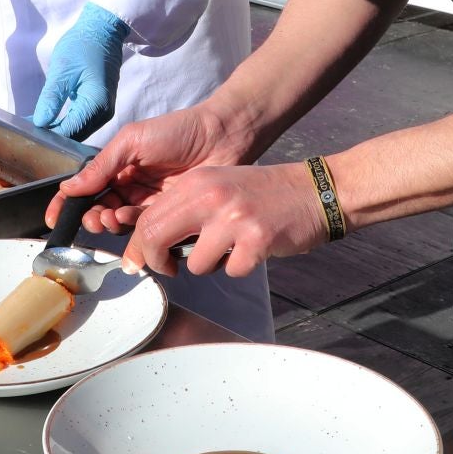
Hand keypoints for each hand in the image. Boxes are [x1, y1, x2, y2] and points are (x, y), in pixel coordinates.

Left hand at [32, 4, 128, 140]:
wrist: (102, 32)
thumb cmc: (82, 45)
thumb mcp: (62, 70)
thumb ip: (51, 98)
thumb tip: (40, 123)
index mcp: (96, 104)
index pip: (68, 131)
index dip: (47, 135)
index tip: (26, 135)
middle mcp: (103, 113)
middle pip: (74, 135)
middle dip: (51, 135)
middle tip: (24, 132)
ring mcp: (103, 111)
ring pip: (77, 131)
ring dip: (56, 130)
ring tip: (32, 127)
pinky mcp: (99, 107)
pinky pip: (80, 122)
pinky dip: (64, 123)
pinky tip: (46, 120)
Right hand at [46, 100, 252, 234]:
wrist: (222, 136)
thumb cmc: (177, 131)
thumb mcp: (132, 141)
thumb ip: (101, 166)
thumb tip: (69, 188)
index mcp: (117, 166)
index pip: (85, 188)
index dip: (67, 204)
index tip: (54, 218)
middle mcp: (131, 187)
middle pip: (100, 210)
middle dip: (93, 217)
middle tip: (97, 217)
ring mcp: (150, 203)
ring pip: (122, 224)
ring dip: (113, 224)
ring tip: (117, 217)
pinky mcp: (171, 217)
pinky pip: (149, 231)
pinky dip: (138, 233)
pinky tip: (136, 225)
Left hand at [126, 161, 332, 279]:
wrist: (313, 190)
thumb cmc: (262, 193)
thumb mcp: (216, 187)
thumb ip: (183, 209)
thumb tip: (145, 241)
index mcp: (196, 182)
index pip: (147, 218)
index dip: (139, 245)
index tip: (140, 261)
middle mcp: (210, 196)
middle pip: (155, 237)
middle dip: (156, 262)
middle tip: (168, 268)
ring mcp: (233, 218)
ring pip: (195, 264)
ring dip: (209, 264)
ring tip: (229, 248)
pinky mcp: (256, 240)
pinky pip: (231, 271)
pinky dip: (239, 266)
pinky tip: (253, 249)